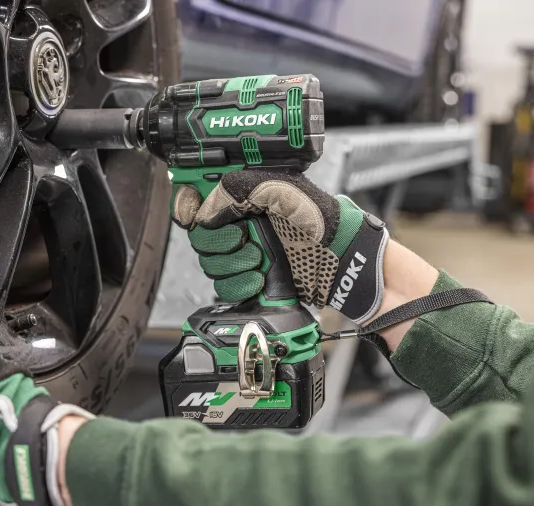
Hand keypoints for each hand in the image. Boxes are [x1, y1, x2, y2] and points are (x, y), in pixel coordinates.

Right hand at [171, 169, 389, 323]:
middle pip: (200, 236)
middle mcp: (242, 223)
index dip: (188, 206)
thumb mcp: (283, 190)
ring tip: (258, 261)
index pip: (199, 198)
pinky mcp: (251, 280)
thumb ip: (239, 189)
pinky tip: (257, 280)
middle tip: (242, 239)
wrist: (346, 264)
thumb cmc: (324, 223)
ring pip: (210, 264)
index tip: (191, 214)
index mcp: (246, 197)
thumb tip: (205, 209)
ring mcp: (245, 253)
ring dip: (231, 266)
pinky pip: (224, 287)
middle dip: (218, 242)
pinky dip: (237, 286)